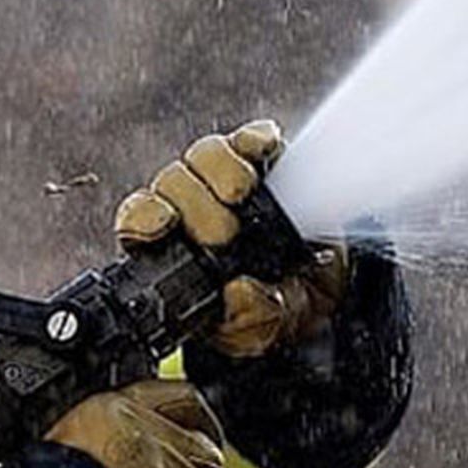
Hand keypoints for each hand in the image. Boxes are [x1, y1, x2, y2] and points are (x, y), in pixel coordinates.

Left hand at [114, 119, 345, 356]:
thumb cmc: (275, 309)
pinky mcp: (264, 162)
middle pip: (172, 183)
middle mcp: (192, 210)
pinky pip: (248, 139)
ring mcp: (225, 182)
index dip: (144, 218)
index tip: (164, 226)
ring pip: (203, 156)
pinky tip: (265, 151)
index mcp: (174, 250)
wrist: (326, 292)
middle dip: (195, 206)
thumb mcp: (259, 328)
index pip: (140, 221)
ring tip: (242, 193)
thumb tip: (237, 292)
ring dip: (220, 171)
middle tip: (224, 233)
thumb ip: (246, 318)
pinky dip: (254, 141)